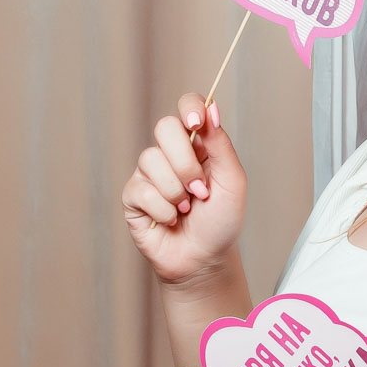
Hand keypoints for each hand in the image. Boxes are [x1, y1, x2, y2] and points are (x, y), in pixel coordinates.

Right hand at [121, 92, 247, 287]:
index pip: (188, 107)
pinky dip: (163, 210)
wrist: (204, 259)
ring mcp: (149, 173)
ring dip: (176, 192)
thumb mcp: (233, 182)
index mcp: (198, 144)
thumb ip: (221, 145)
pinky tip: (170, 220)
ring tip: (187, 209)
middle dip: (185, 162)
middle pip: (165, 127)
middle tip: (200, 189)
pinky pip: (141, 189)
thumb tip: (211, 109)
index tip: (197, 121)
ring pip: (151, 160)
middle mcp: (171, 154)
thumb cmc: (221, 222)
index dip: (189, 108)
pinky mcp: (133, 196)